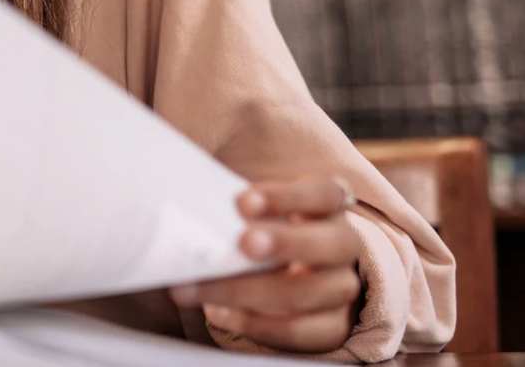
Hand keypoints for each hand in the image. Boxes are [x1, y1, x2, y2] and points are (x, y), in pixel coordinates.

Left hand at [169, 176, 364, 353]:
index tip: (242, 202)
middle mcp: (342, 245)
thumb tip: (181, 199)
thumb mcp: (250, 211)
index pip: (325, 193)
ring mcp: (340, 287)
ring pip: (310, 292)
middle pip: (332, 244)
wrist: (282, 273)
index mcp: (327, 205)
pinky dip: (256, 324)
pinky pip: (300, 332)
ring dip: (251, 291)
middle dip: (286, 243)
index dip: (288, 196)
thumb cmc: (256, 227)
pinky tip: (219, 313)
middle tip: (243, 243)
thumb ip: (232, 206)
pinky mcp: (330, 326)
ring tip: (203, 289)